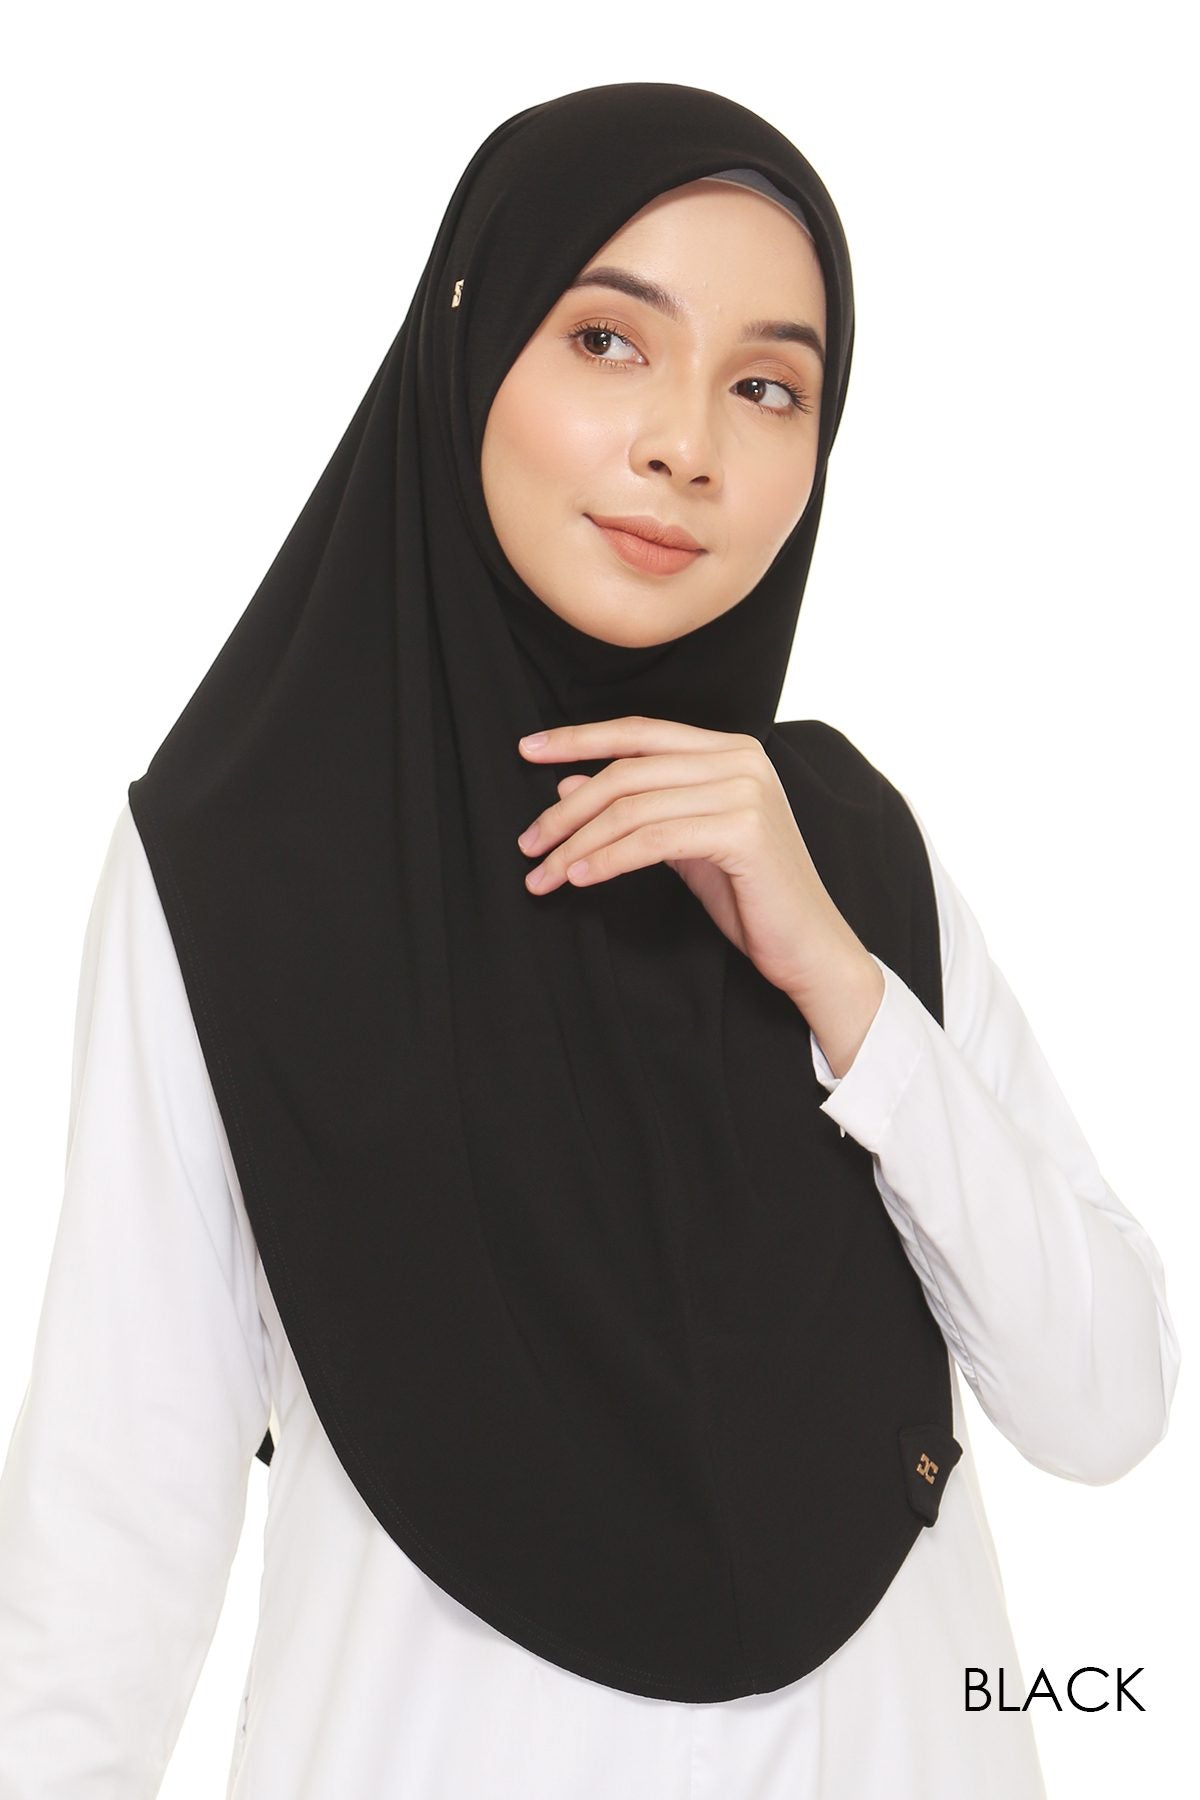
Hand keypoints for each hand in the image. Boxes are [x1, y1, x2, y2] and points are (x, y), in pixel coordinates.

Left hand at [516, 715, 882, 1043]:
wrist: (809, 946)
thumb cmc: (750, 896)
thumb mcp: (682, 843)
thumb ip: (637, 807)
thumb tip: (567, 783)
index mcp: (730, 750)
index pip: (640, 732)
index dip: (580, 738)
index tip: (527, 750)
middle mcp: (741, 759)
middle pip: (628, 770)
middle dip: (567, 809)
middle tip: (527, 844)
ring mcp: (745, 791)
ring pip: (633, 807)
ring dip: (576, 843)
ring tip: (543, 874)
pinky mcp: (743, 830)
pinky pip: (652, 840)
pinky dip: (606, 859)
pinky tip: (579, 878)